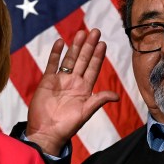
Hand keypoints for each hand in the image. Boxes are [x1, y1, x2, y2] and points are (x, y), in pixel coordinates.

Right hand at [25, 29, 118, 154]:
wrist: (47, 132)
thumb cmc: (67, 125)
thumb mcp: (86, 112)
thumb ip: (99, 100)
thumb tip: (116, 96)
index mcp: (84, 89)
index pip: (93, 68)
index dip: (98, 56)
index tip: (103, 43)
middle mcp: (73, 82)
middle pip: (83, 60)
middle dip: (89, 46)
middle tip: (95, 31)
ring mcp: (60, 80)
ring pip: (69, 59)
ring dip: (75, 47)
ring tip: (81, 33)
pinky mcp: (47, 81)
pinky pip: (52, 64)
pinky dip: (56, 54)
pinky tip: (60, 42)